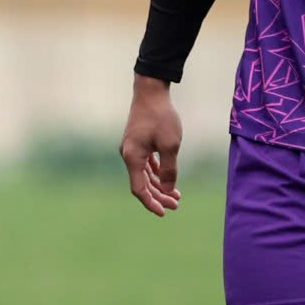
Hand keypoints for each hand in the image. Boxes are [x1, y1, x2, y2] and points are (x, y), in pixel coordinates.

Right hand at [119, 74, 183, 216]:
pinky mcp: (137, 142)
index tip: (163, 213)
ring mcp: (131, 148)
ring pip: (144, 174)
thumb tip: (169, 189)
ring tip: (176, 195)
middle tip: (176, 205)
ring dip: (159, 185)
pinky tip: (166, 178)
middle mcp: (128, 155)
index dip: (151, 203)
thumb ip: (169, 169)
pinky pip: (145, 164)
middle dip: (159, 196)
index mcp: (132, 157)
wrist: (151, 91)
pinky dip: (156, 173)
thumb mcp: (170, 145)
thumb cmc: (161, 117)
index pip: (139, 189)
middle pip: (142, 184)